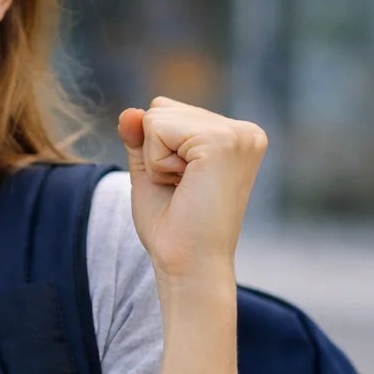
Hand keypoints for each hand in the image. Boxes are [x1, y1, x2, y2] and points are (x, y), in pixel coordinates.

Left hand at [117, 97, 267, 283]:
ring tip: (184, 189)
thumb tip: (129, 111)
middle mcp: (245, 130)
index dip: (156, 150)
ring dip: (155, 159)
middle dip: (154, 151)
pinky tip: (183, 186)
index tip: (182, 185)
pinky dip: (156, 162)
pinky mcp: (222, 141)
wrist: (188, 265)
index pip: (167, 110)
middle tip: (181, 189)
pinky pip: (157, 128)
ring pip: (156, 116)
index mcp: (236, 135)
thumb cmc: (173, 226)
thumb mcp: (150, 170)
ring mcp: (238, 134)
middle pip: (161, 108)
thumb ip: (139, 135)